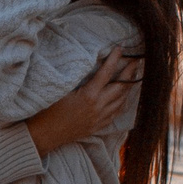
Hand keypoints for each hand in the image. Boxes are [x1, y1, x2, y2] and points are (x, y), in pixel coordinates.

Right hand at [24, 45, 141, 153]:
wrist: (45, 135)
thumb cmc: (48, 110)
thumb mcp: (61, 90)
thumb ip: (76, 78)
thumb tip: (87, 65)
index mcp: (89, 95)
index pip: (106, 73)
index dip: (115, 59)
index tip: (121, 48)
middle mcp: (98, 106)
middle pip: (120, 87)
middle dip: (130, 73)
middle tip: (136, 62)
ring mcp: (100, 118)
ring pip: (121, 101)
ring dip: (129, 88)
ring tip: (133, 77)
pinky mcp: (98, 126)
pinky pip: (116, 113)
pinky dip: (122, 103)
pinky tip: (123, 98)